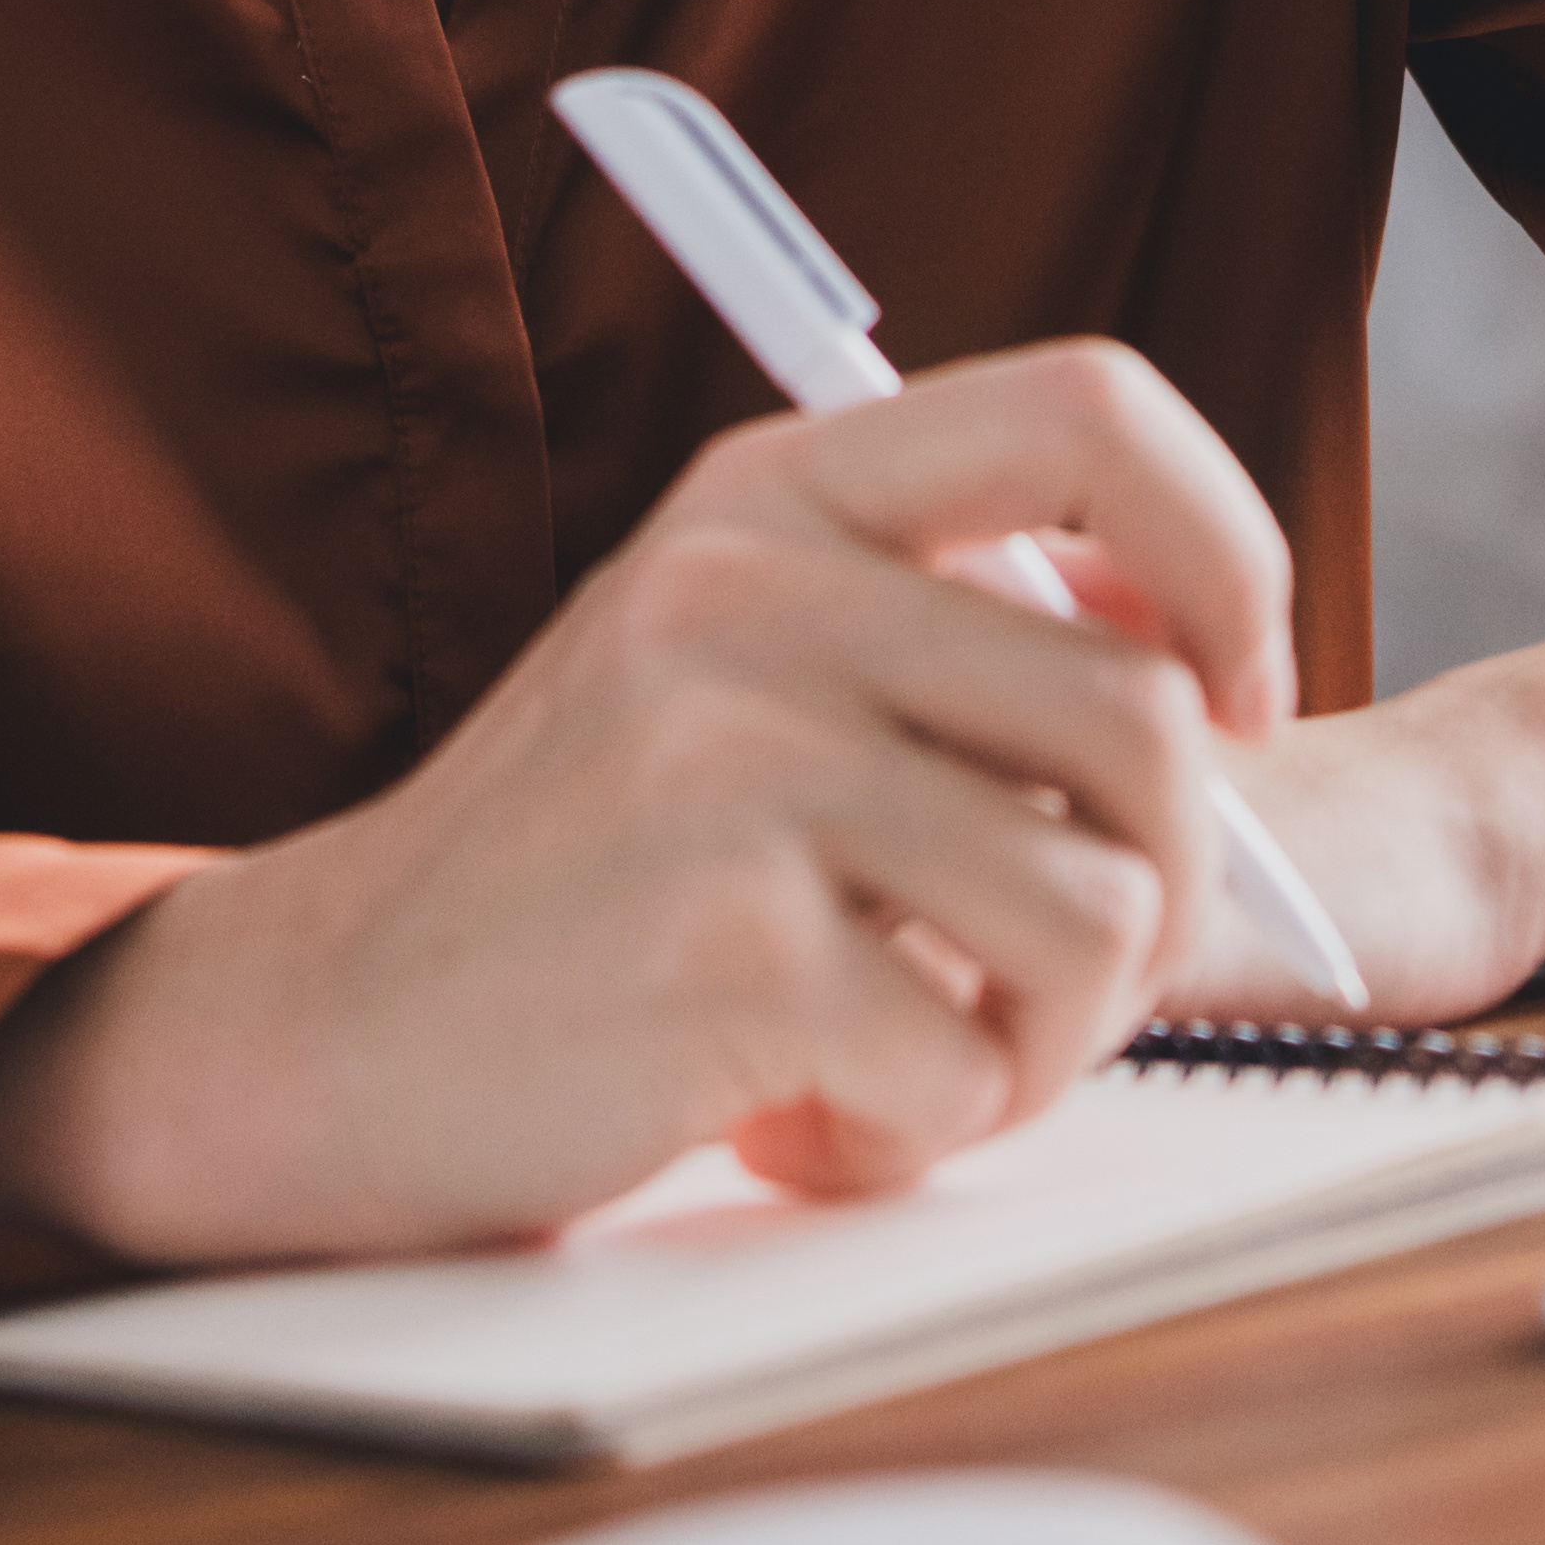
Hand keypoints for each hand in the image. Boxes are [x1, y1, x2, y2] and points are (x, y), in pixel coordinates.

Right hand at [0, 342, 1298, 1279]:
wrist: (308, 1032)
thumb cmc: (567, 877)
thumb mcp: (723, 669)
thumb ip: (929, 635)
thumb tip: (1209, 691)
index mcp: (771, 496)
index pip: (1092, 413)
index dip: (1223, 554)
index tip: (1236, 698)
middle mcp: (751, 594)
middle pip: (1149, 721)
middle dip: (1158, 893)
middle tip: (1043, 985)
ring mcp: (733, 767)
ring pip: (1100, 912)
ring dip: (1043, 1039)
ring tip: (906, 1057)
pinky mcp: (725, 951)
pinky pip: (971, 1061)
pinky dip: (917, 1130)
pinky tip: (795, 1119)